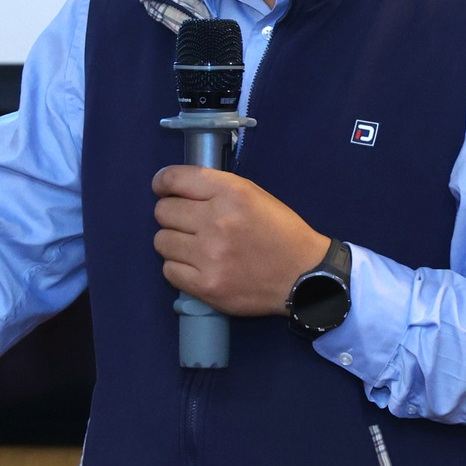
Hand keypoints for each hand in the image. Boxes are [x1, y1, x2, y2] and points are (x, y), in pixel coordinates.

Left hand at [151, 165, 331, 315]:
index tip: (163, 189)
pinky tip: (197, 265)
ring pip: (161, 241)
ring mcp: (210, 256)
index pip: (174, 179)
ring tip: (194, 246)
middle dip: (172, 214)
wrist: (304, 276)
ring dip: (174, 242)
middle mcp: (217, 222)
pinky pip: (169, 270)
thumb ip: (215, 188)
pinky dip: (179, 267)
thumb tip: (174, 188)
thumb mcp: (253, 194)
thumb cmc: (279, 231)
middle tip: (188, 222)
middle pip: (163, 212)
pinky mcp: (207, 286)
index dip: (162, 183)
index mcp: (231, 193)